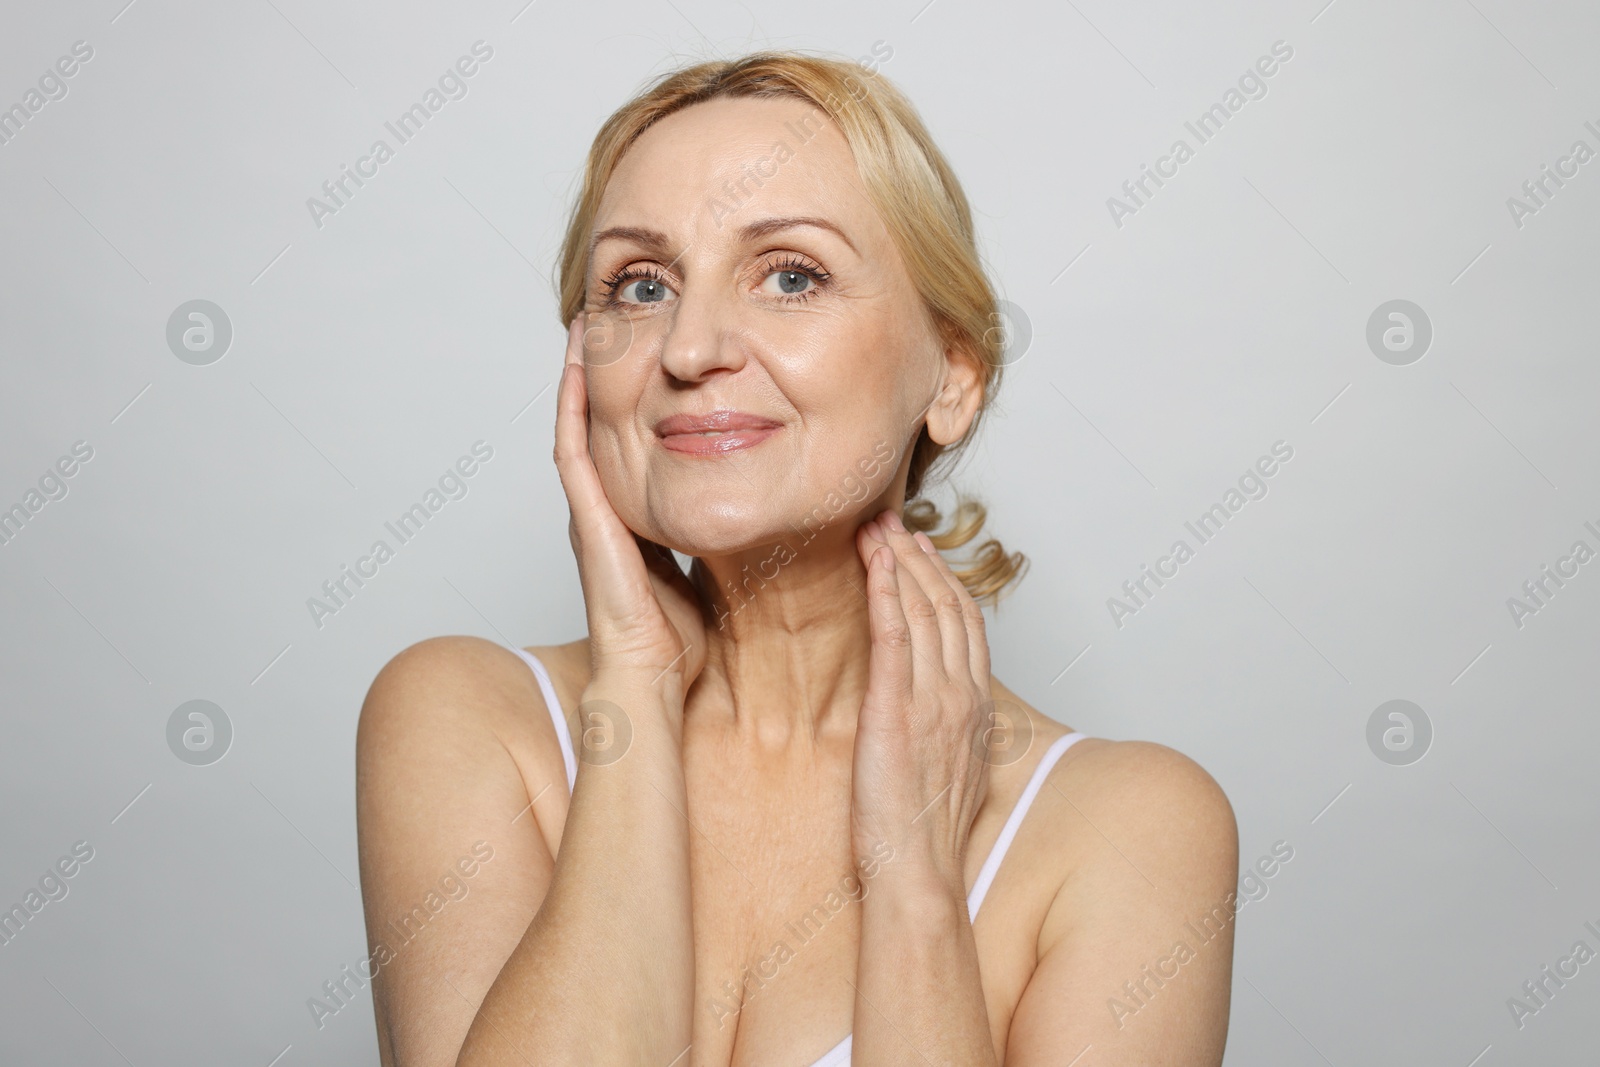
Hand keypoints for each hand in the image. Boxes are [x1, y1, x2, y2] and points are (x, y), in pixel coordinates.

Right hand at [553, 316, 707, 699]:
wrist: (652, 683)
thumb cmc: (680, 645)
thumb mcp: (705, 573)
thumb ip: (716, 541)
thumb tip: (755, 513)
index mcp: (631, 525)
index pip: (628, 449)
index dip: (633, 404)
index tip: (646, 360)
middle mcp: (605, 514)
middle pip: (598, 430)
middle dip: (602, 379)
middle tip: (608, 326)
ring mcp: (591, 516)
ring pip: (578, 430)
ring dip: (580, 379)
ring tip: (587, 329)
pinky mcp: (588, 522)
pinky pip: (574, 453)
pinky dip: (572, 408)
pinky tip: (578, 367)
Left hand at [850, 507, 993, 896]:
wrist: (920, 872)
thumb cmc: (926, 834)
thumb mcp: (948, 770)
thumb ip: (945, 730)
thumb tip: (932, 716)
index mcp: (974, 707)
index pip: (966, 625)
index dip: (945, 580)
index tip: (921, 550)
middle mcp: (960, 695)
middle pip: (947, 606)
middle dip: (918, 557)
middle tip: (892, 520)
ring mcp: (932, 701)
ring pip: (923, 611)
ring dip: (899, 561)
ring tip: (877, 526)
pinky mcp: (897, 711)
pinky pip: (895, 637)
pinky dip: (887, 593)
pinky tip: (875, 564)